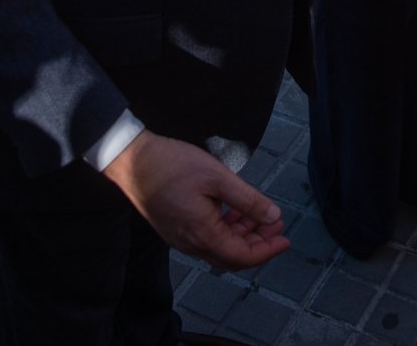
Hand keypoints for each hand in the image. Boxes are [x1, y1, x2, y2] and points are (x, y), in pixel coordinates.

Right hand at [104, 131, 287, 270]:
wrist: (131, 160)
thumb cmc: (173, 165)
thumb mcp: (217, 177)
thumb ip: (248, 200)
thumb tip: (272, 216)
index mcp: (202, 234)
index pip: (241, 256)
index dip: (267, 250)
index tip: (286, 239)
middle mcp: (190, 244)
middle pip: (231, 256)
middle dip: (258, 243)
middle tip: (277, 225)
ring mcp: (180, 238)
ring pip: (219, 247)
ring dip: (242, 235)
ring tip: (260, 215)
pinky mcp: (175, 228)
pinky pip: (206, 238)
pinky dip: (226, 228)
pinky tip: (235, 211)